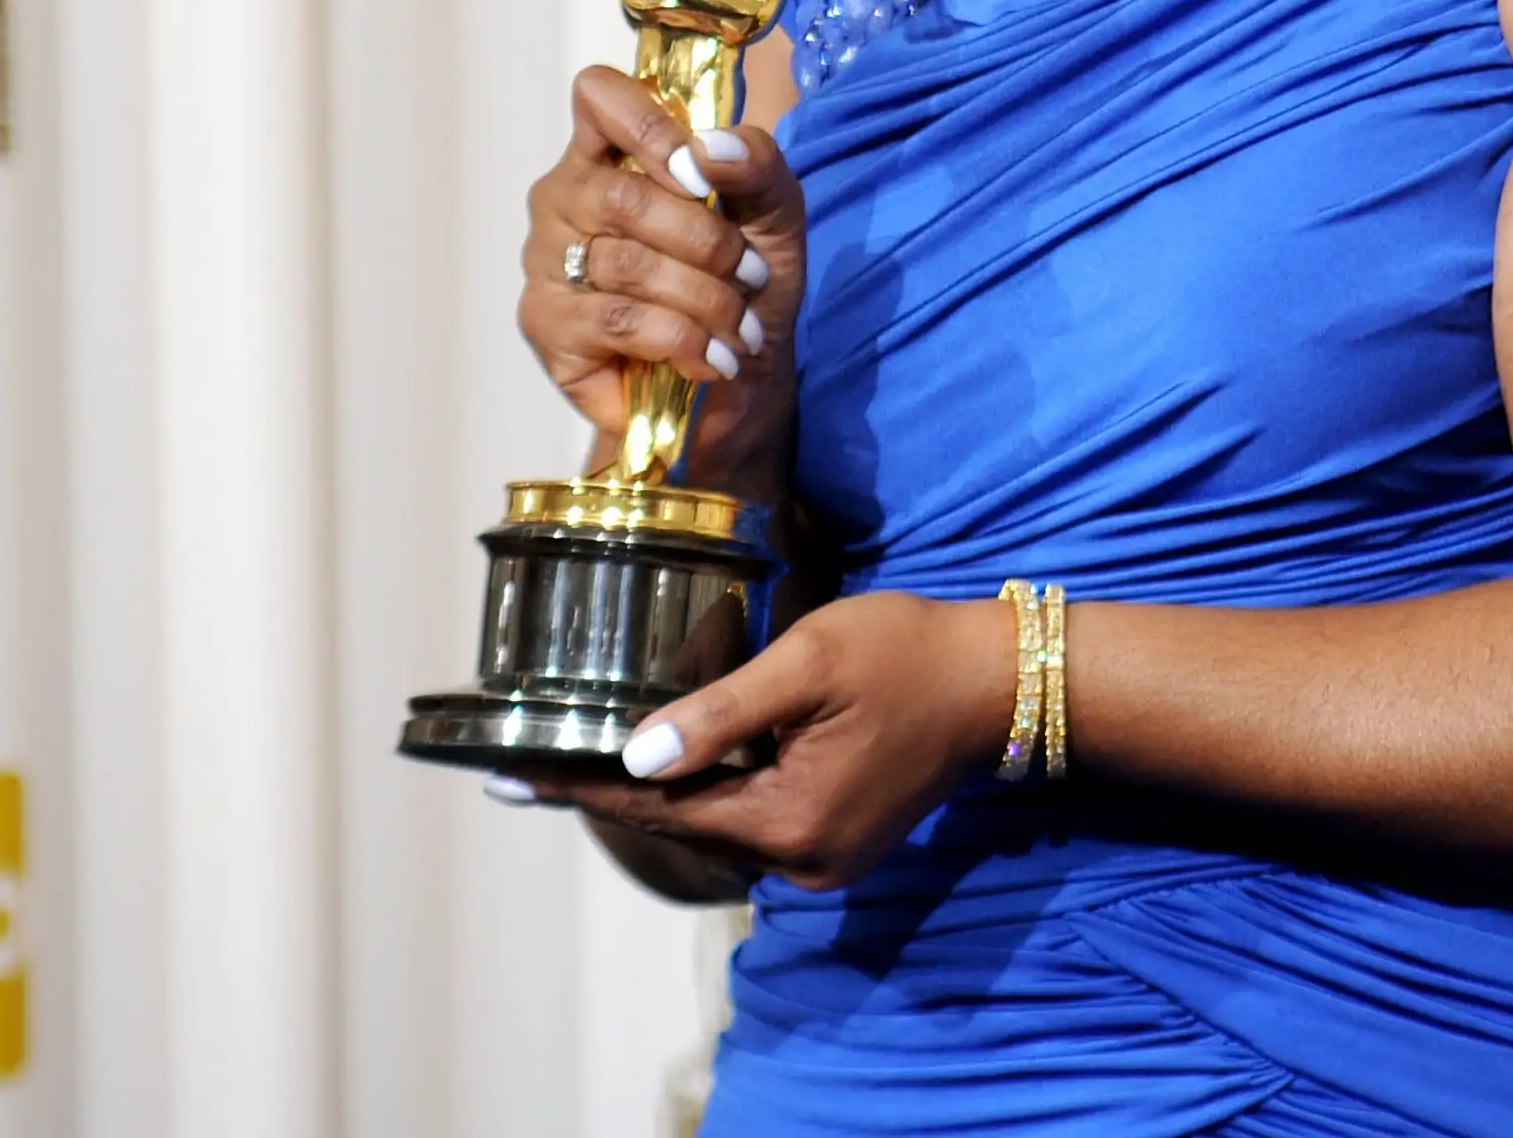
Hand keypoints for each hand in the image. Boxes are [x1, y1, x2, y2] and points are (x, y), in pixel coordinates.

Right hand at [516, 66, 805, 486]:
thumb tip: (709, 148)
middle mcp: (567, 197)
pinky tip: (708, 357)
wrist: (740, 377)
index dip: (650, 127)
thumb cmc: (747, 281)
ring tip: (739, 327)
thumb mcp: (776, 212)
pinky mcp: (547, 325)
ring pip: (624, 264)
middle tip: (750, 276)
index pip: (599, 96)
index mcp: (614, 151)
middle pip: (621, 195)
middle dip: (706, 242)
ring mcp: (547, 260)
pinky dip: (681, 340)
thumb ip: (756, 163)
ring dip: (704, 299)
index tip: (699, 177)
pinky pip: (617, 321)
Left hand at [532, 592, 1014, 890]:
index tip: (511, 780)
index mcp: (789, 821)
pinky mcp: (841, 842)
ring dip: (669, 788)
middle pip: (685, 825)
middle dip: (616, 788)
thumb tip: (637, 755)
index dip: (582, 788)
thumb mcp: (809, 663)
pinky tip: (684, 758)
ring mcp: (825, 858)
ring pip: (721, 824)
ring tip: (594, 753)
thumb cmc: (907, 652)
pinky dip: (717, 791)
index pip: (659, 808)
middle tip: (537, 761)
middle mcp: (802, 860)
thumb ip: (723, 712)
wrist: (1001, 679)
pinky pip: (757, 820)